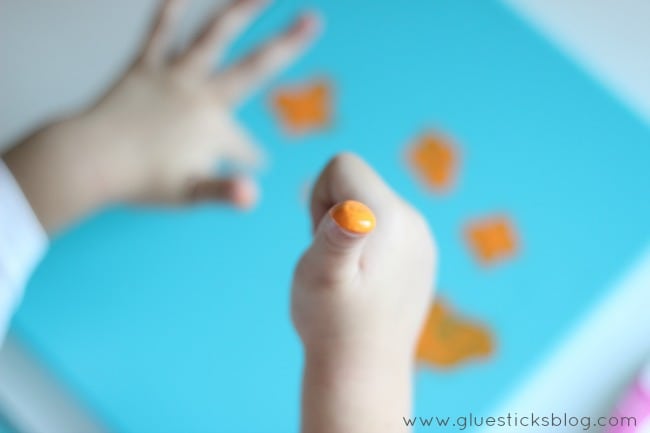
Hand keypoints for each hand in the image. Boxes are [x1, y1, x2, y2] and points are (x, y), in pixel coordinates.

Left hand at [4, 0, 319, 231]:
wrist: (88, 159)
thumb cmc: (140, 181)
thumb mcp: (189, 193)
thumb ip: (224, 192)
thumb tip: (254, 197)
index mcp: (213, 124)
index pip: (244, 144)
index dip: (250, 157)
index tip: (254, 164)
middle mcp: (199, 92)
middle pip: (253, 63)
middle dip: (288, 43)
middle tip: (314, 18)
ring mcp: (172, 74)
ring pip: (213, 34)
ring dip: (242, 9)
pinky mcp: (144, 66)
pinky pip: (160, 32)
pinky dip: (170, 10)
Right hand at [291, 153, 435, 432]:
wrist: (365, 371)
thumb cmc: (331, 324)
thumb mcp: (320, 278)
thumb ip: (335, 238)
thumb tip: (352, 211)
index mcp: (390, 217)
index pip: (343, 165)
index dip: (319, 198)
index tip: (324, 238)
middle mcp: (415, 221)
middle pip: (356, 181)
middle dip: (334, 212)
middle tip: (336, 263)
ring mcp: (423, 239)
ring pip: (370, 203)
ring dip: (352, 230)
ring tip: (351, 276)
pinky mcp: (423, 255)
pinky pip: (387, 226)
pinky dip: (370, 244)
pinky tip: (368, 284)